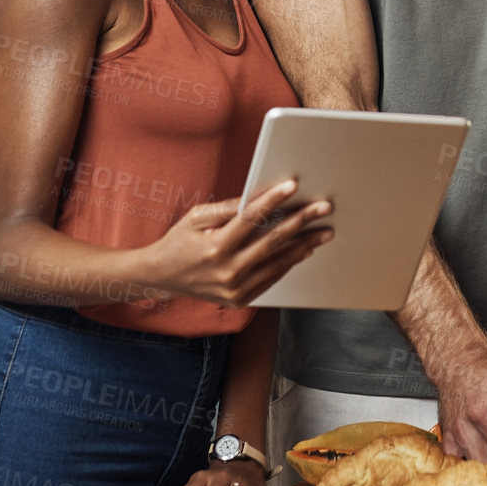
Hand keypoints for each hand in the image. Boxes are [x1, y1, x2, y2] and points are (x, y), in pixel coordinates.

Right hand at [142, 178, 332, 305]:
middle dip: (302, 222)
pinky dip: (289, 263)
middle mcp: (227, 271)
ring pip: (278, 263)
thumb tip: (255, 197)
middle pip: (273, 242)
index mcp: (215, 247)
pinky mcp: (240, 299)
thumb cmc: (180, 242)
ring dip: (304, 245)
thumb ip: (226, 208)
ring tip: (324, 231)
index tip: (292, 186)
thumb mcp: (196, 218)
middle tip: (323, 208)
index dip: (273, 200)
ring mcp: (235, 289)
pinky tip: (304, 250)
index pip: (250, 219)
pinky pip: (271, 278)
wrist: (163, 278)